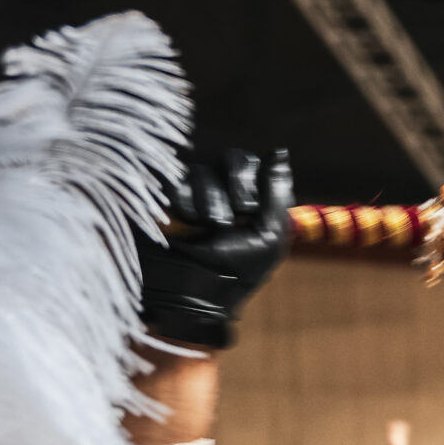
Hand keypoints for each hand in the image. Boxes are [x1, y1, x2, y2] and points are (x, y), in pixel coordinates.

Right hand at [137, 148, 293, 347]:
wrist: (191, 293)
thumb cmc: (234, 271)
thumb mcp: (268, 237)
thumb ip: (276, 194)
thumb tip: (280, 152)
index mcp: (250, 203)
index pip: (255, 165)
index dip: (256, 178)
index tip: (252, 207)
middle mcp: (222, 193)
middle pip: (233, 159)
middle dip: (238, 183)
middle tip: (237, 212)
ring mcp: (191, 194)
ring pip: (203, 170)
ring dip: (212, 198)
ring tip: (211, 224)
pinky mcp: (163, 200)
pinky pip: (175, 180)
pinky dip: (185, 199)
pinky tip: (187, 220)